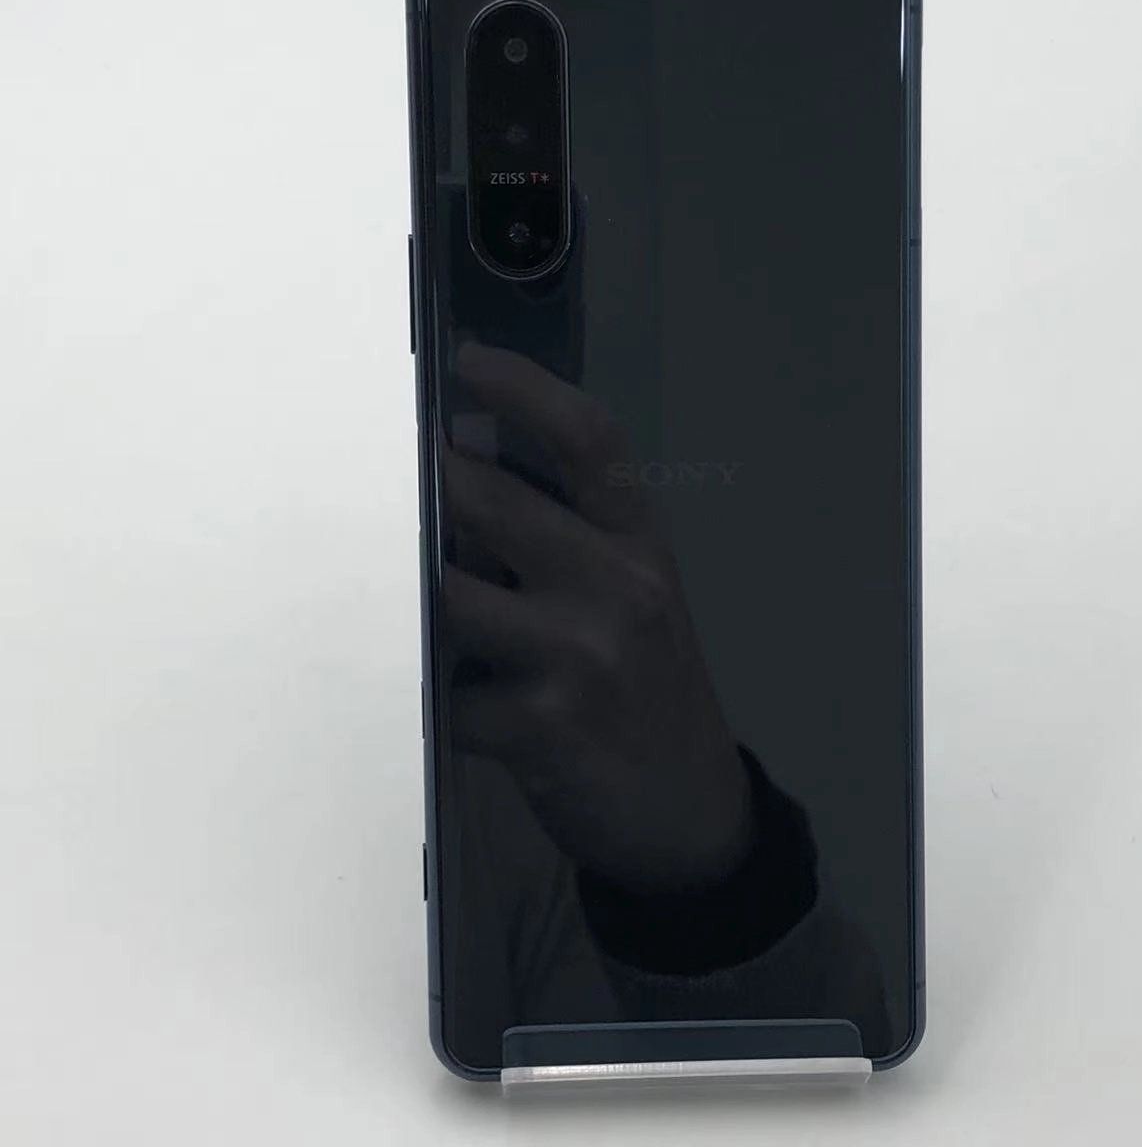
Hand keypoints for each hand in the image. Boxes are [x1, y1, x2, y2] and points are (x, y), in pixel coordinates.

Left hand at [441, 342, 753, 895]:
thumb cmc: (652, 687)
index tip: (471, 363)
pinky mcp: (541, 725)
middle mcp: (621, 586)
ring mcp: (581, 655)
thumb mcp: (639, 599)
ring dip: (436, 615)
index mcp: (644, 545)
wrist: (691, 811)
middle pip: (492, 502)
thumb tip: (469, 476)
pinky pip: (450, 694)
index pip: (592, 442)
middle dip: (437, 496)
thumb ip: (573, 539)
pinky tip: (486, 717)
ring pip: (450, 598)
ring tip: (465, 636)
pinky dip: (452, 705)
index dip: (526, 390)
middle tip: (416, 497)